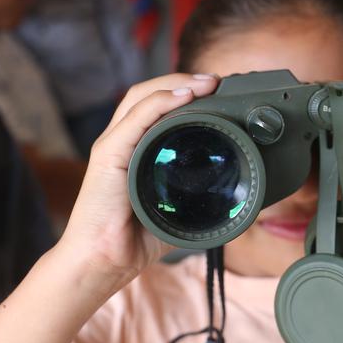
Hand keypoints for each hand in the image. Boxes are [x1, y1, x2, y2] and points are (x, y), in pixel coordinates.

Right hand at [59, 73, 219, 284]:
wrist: (104, 261)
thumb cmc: (134, 238)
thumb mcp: (178, 212)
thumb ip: (201, 202)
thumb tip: (239, 203)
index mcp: (135, 149)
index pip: (158, 107)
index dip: (186, 93)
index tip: (219, 93)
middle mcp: (122, 141)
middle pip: (150, 93)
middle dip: (185, 81)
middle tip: (219, 82)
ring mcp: (113, 145)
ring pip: (143, 97)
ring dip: (178, 84)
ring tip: (208, 83)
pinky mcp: (108, 155)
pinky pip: (135, 119)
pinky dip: (161, 102)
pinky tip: (184, 95)